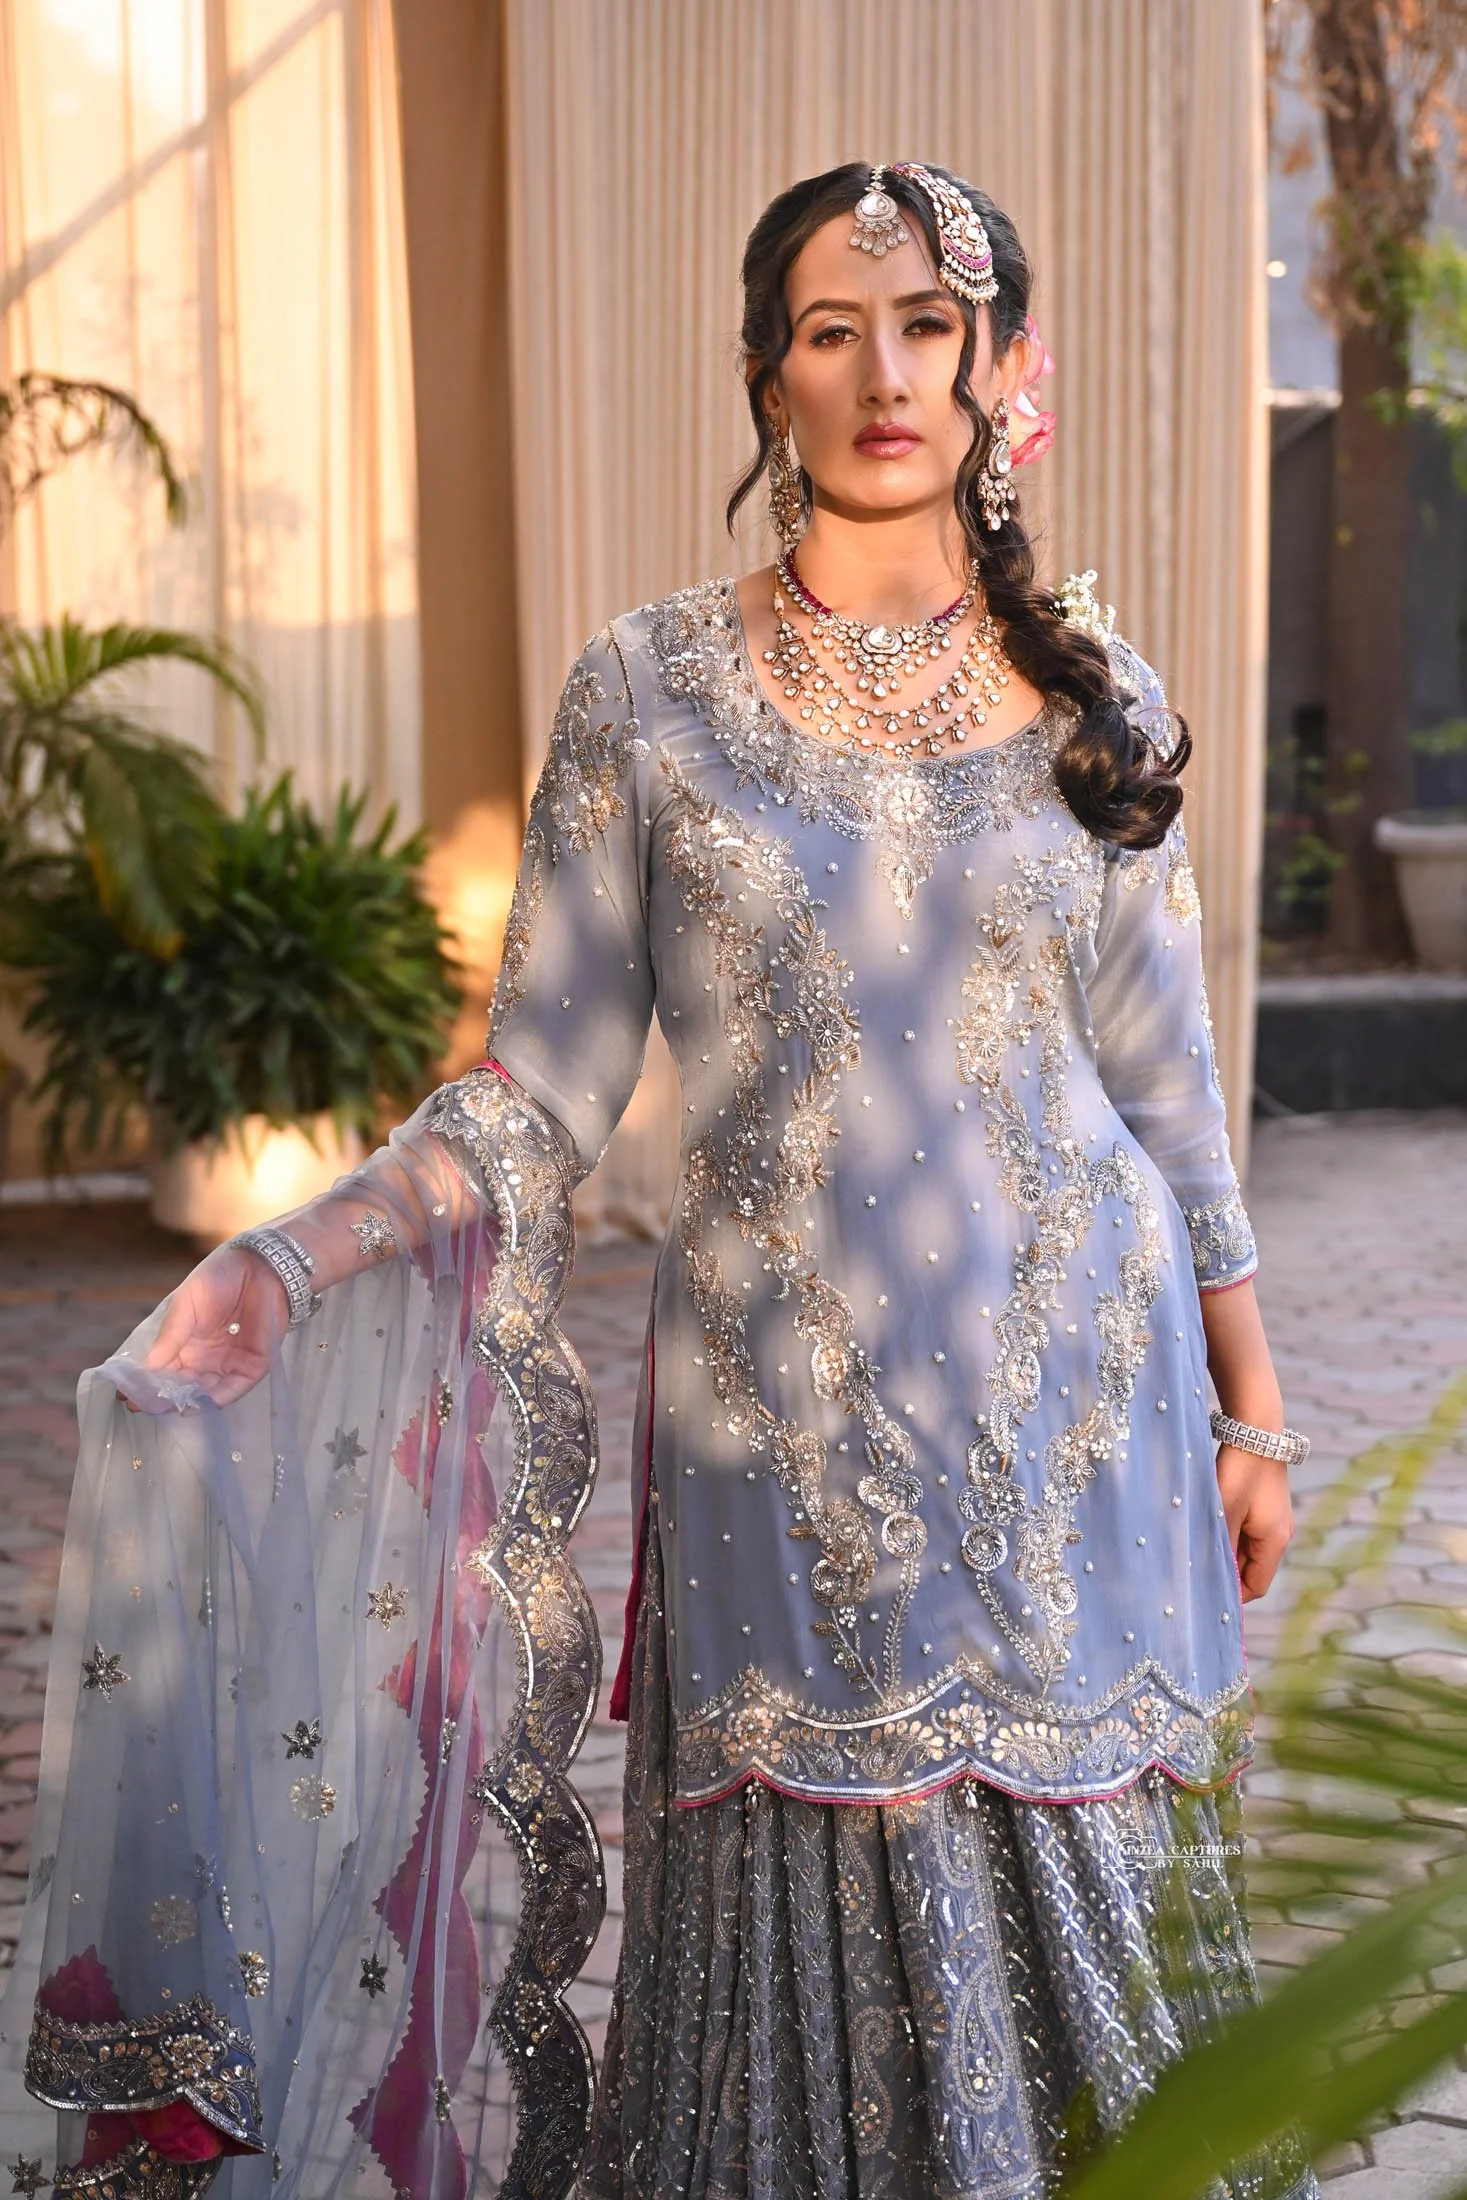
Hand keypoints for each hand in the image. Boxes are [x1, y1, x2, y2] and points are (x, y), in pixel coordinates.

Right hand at [129, 1244, 289, 1410]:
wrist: (260, 1266)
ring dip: (190, 1403)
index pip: (162, 1372)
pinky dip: (218, 1399)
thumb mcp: (186, 1302)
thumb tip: (148, 1364)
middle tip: (144, 1408)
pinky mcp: (253, 1366)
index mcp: (184, 1344)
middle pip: (182, 1388)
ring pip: (206, 1393)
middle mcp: (204, 1359)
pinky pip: (234, 1389)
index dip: (146, 1385)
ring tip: (171, 1408)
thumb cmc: (219, 1279)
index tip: (127, 1397)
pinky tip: (201, 1404)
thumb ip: (171, 1333)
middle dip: (164, 1399)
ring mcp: (227, 1364)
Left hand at [1215, 1443, 1293, 1602]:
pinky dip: (1231, 1534)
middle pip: (1252, 1569)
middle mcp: (1281, 1533)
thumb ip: (1221, 1548)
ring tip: (1199, 1544)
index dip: (1232, 1594)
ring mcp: (1275, 1518)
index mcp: (1275, 1541)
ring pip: (1248, 1549)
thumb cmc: (1238, 1472)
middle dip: (1226, 1571)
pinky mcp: (1267, 1504)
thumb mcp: (1224, 1513)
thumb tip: (1213, 1579)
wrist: (1255, 1430)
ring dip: (1227, 1551)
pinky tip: (1210, 1523)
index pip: (1256, 1586)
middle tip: (1195, 1569)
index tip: (1204, 1592)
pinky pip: (1248, 1531)